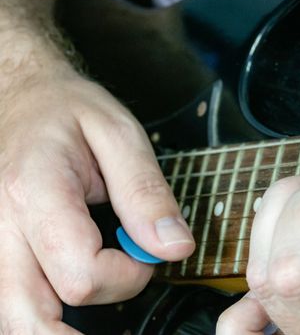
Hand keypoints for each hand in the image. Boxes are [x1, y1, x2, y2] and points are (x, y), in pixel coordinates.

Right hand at [0, 68, 194, 332]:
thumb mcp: (120, 135)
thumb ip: (147, 194)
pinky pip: (8, 304)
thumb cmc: (69, 110)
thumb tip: (175, 248)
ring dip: (58, 325)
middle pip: (33, 320)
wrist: (21, 97)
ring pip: (13, 321)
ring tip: (98, 284)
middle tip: (120, 282)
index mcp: (35, 193)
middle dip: (89, 319)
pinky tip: (65, 289)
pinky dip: (41, 312)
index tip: (147, 250)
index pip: (82, 275)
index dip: (128, 277)